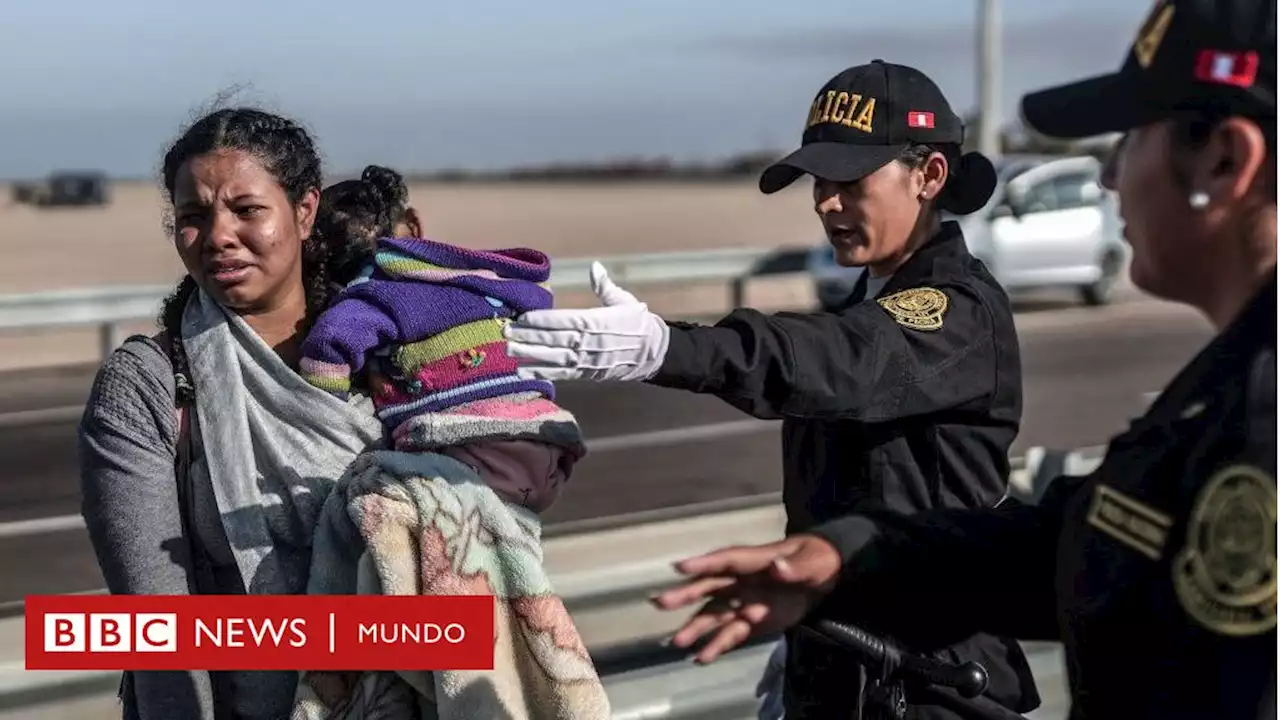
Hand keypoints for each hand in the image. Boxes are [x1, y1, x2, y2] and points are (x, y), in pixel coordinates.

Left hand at [504, 262, 670, 381]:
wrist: (654, 353)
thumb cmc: (638, 322)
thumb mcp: (624, 300)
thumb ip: (605, 286)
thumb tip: (594, 266)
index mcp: (597, 321)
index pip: (564, 320)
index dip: (542, 320)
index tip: (522, 317)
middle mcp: (590, 342)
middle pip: (554, 339)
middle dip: (529, 336)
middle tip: (505, 332)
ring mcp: (587, 360)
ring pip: (554, 357)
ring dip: (530, 354)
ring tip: (508, 351)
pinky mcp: (587, 373)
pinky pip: (561, 374)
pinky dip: (541, 373)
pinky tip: (522, 371)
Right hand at [650, 534, 842, 663]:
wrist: (825, 578)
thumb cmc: (815, 560)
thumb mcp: (811, 562)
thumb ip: (794, 567)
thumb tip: (777, 567)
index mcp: (753, 561)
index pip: (725, 561)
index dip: (703, 563)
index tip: (679, 567)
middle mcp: (740, 582)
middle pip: (708, 588)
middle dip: (684, 595)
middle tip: (660, 603)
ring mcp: (743, 602)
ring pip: (713, 615)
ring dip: (695, 627)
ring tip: (677, 642)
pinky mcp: (751, 623)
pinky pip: (730, 635)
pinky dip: (716, 646)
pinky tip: (701, 659)